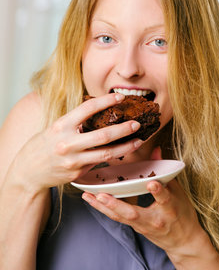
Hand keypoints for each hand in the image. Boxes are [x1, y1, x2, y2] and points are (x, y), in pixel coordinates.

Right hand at [8, 94, 142, 192]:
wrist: (28, 172)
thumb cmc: (43, 145)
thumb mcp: (55, 128)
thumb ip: (75, 122)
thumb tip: (100, 111)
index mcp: (61, 126)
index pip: (87, 109)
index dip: (106, 101)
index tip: (120, 97)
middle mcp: (67, 143)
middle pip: (102, 135)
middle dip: (123, 129)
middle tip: (136, 123)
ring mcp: (73, 160)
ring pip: (106, 154)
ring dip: (126, 147)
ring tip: (138, 141)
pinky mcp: (77, 173)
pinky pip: (99, 163)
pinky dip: (113, 156)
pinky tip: (123, 151)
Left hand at [82, 148, 203, 259]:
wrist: (183, 242)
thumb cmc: (183, 214)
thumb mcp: (179, 192)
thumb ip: (165, 172)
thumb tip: (156, 150)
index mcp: (170, 209)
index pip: (164, 199)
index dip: (158, 191)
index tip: (151, 183)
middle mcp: (154, 220)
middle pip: (133, 213)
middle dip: (116, 205)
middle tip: (101, 195)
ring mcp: (143, 226)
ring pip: (120, 217)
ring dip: (102, 207)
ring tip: (87, 196)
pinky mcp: (135, 227)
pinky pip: (117, 218)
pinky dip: (104, 209)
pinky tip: (92, 201)